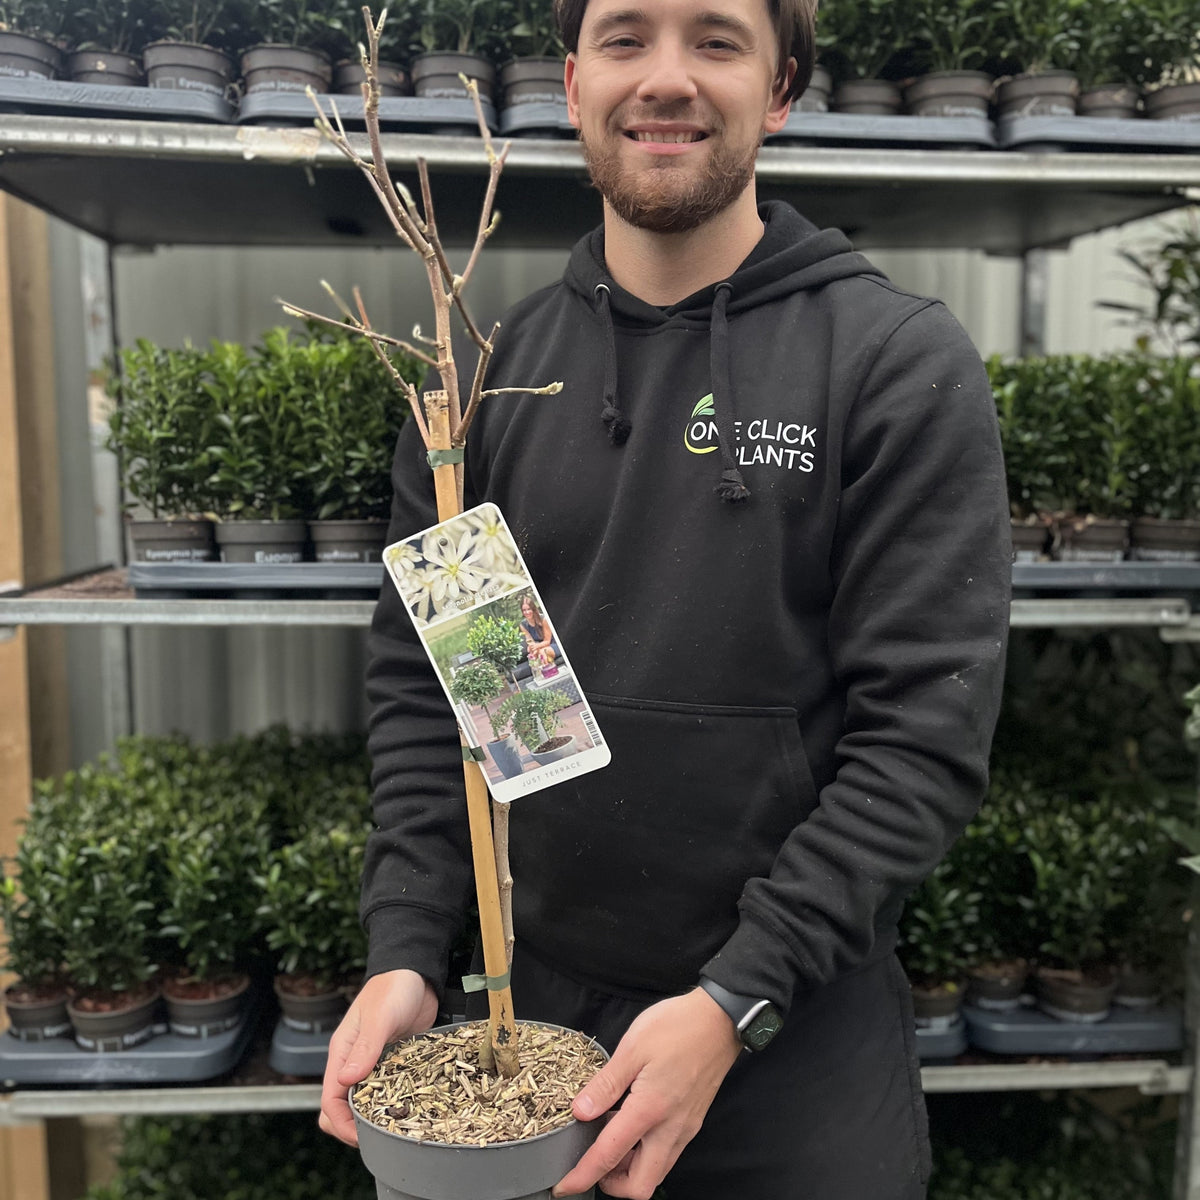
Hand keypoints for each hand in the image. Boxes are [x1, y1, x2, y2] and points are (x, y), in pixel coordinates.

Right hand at [318, 969, 438, 1145]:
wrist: (415, 973)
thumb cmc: (393, 988)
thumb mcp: (380, 1017)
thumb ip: (365, 1047)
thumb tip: (346, 1080)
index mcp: (341, 1052)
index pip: (330, 1100)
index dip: (341, 1124)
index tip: (360, 1138)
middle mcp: (353, 1061)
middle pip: (340, 1107)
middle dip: (352, 1127)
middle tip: (378, 1137)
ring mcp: (372, 1063)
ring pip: (363, 1101)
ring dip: (373, 1116)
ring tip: (394, 1127)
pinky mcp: (392, 1062)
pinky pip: (385, 1090)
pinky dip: (391, 1102)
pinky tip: (408, 1107)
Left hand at [552, 988, 742, 1199]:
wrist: (720, 1021)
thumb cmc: (678, 1027)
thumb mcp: (633, 1047)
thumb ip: (606, 1084)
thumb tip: (580, 1111)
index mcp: (650, 1110)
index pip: (610, 1156)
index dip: (583, 1175)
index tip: (564, 1186)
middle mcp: (671, 1129)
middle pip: (641, 1185)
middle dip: (612, 1184)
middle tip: (591, 1162)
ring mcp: (685, 1128)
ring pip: (656, 1171)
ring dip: (629, 1169)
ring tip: (609, 1138)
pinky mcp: (692, 1121)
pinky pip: (667, 1153)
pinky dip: (645, 1152)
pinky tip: (631, 1123)